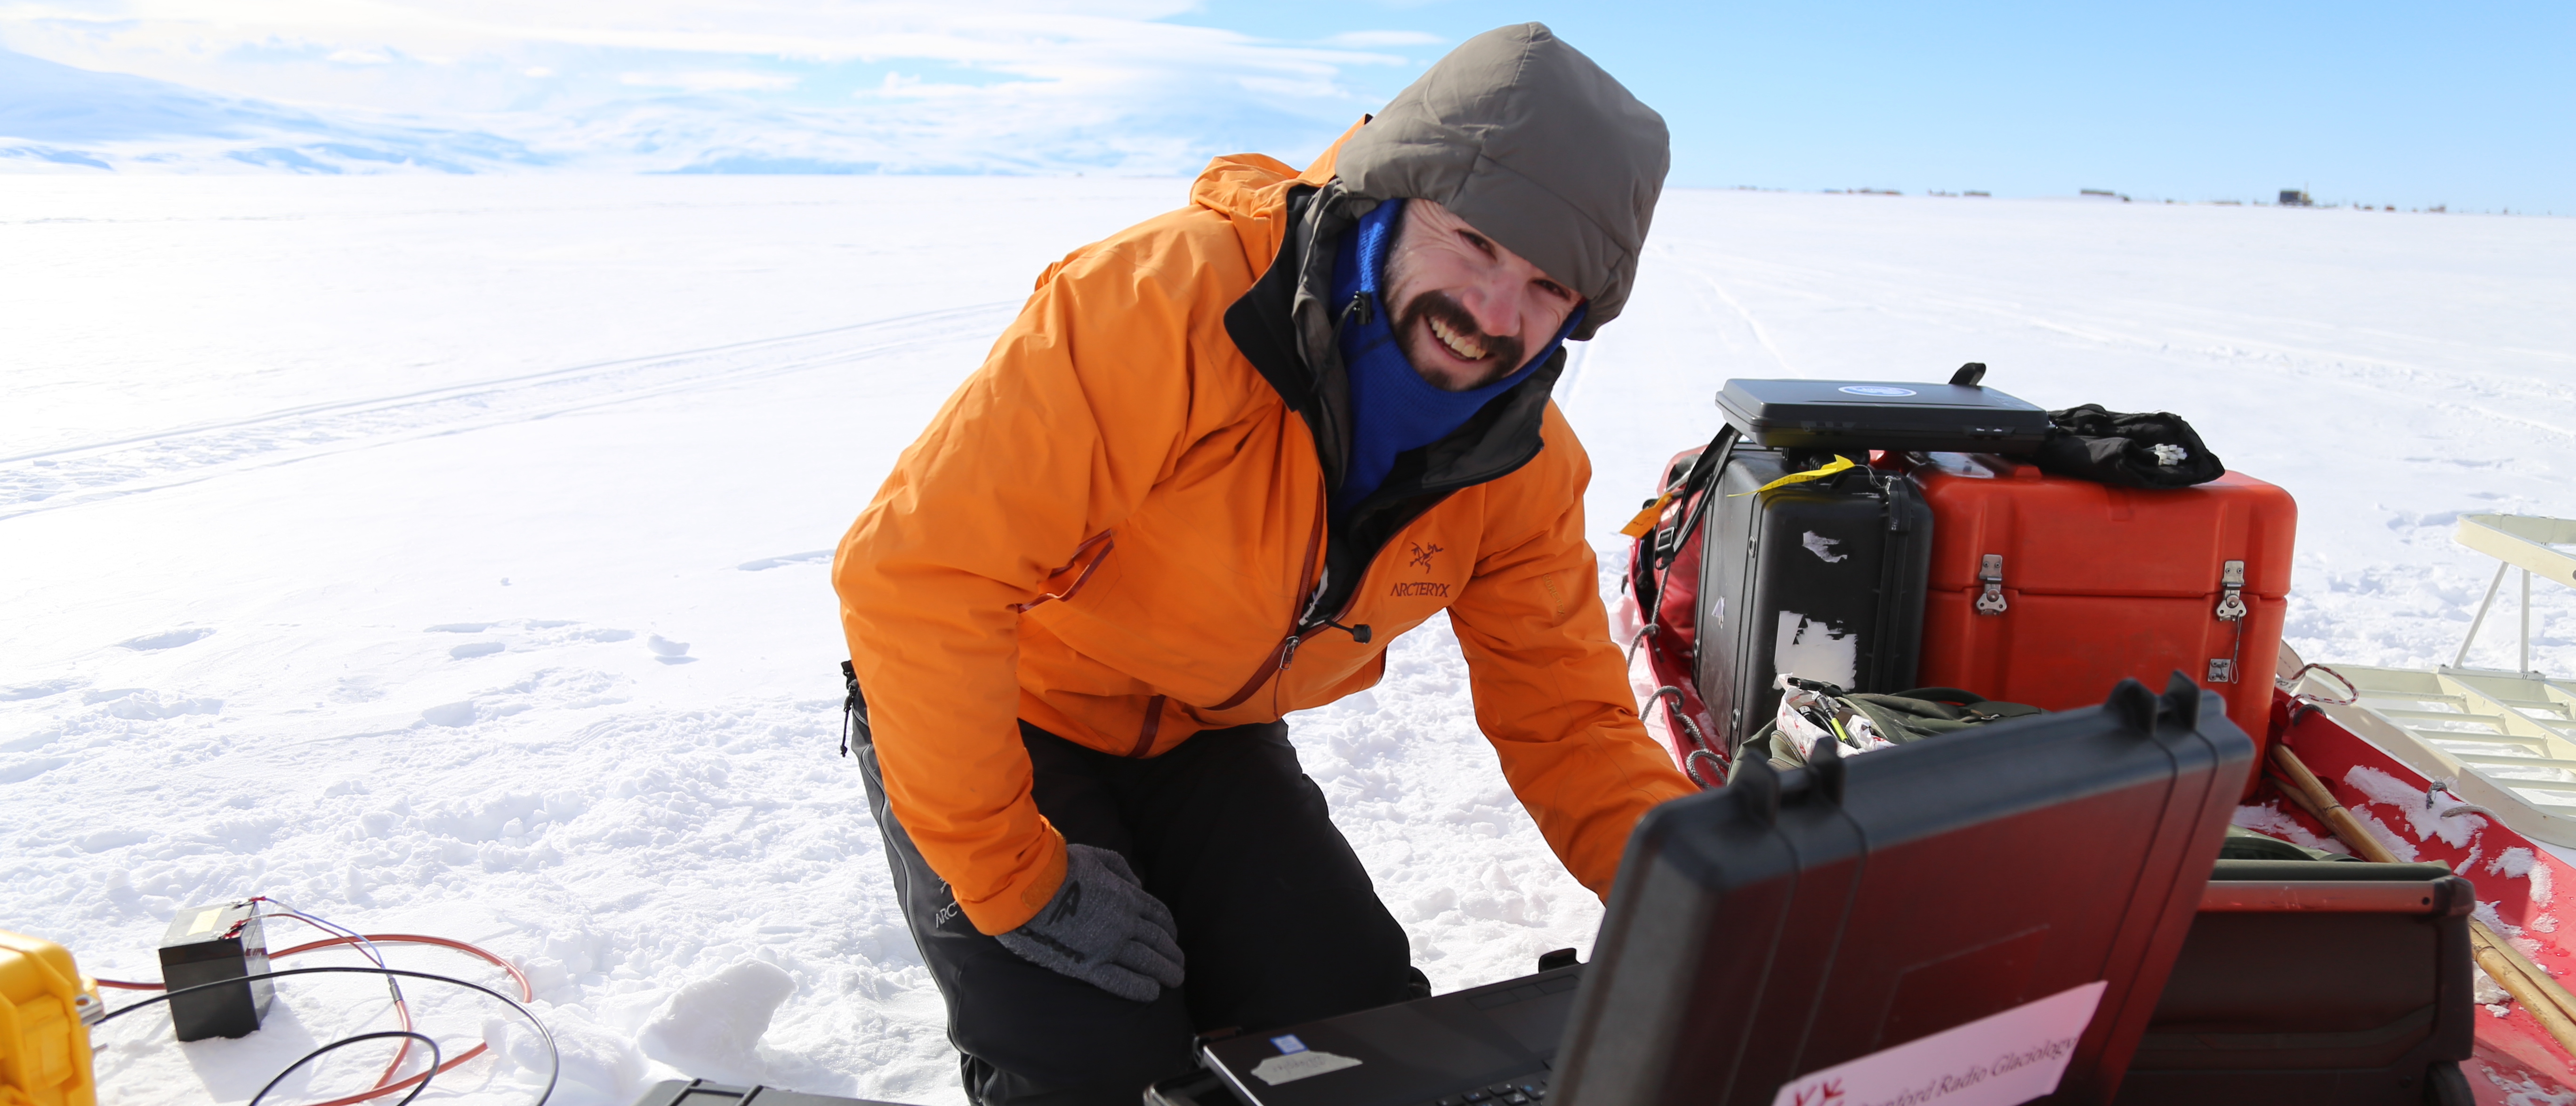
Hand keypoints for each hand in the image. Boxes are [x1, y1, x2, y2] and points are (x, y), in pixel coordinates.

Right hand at [994, 843, 1185, 1001]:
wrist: (1026, 887)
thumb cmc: (1056, 867)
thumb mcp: (1095, 856)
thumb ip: (1121, 869)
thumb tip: (1138, 885)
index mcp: (1125, 895)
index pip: (1157, 914)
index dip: (1169, 927)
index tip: (1173, 936)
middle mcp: (1124, 922)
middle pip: (1158, 940)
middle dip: (1172, 953)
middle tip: (1179, 964)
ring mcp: (1108, 945)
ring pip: (1147, 961)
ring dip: (1165, 971)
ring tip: (1174, 980)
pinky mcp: (1087, 964)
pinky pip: (1120, 981)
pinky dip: (1139, 988)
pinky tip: (1152, 993)